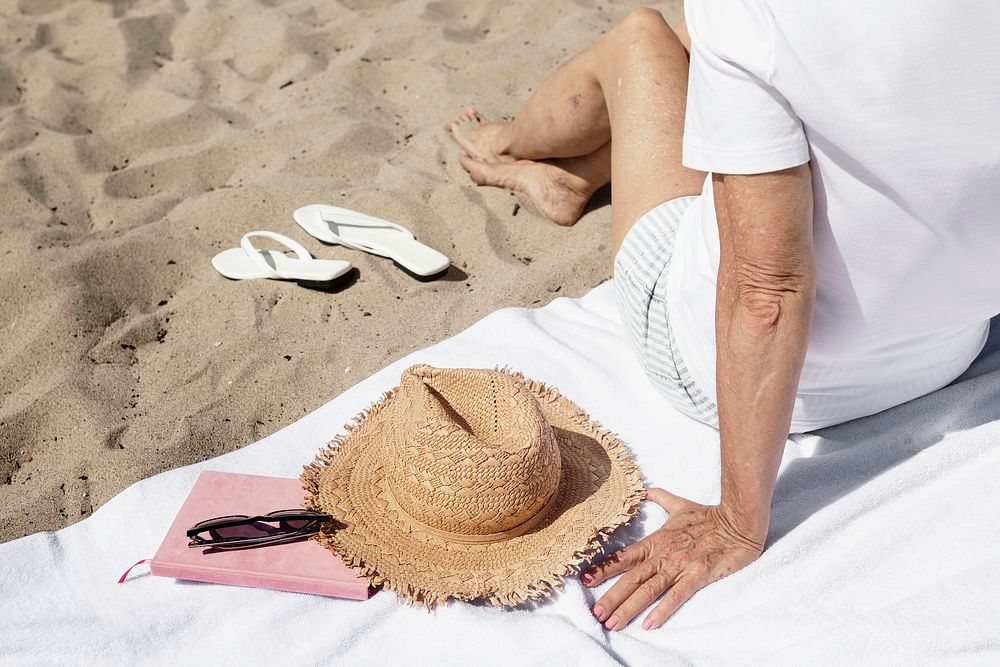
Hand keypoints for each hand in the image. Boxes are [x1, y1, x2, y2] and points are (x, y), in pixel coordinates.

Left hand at [581, 488, 764, 630]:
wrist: (738, 521)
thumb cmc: (709, 515)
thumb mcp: (680, 505)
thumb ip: (660, 498)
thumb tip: (645, 489)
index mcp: (656, 541)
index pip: (624, 557)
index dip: (603, 568)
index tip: (584, 579)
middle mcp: (663, 554)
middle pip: (631, 578)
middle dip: (611, 597)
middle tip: (595, 613)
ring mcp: (679, 565)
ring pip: (648, 589)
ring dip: (629, 607)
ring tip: (613, 623)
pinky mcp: (698, 575)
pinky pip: (677, 595)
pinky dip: (662, 610)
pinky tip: (649, 624)